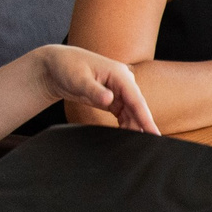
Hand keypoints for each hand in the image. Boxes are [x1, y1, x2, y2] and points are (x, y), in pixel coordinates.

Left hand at [29, 45, 159, 133]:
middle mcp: (123, 81)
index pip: (136, 99)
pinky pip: (124, 113)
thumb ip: (94, 90)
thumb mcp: (78, 79)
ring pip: (132, 112)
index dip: (146, 117)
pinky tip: (126, 135)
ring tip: (134, 144)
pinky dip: (126, 124)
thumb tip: (109, 99)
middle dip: (142, 125)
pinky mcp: (113, 98)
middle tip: (146, 145)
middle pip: (137, 107)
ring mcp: (119, 90)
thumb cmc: (67, 67)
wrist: (57, 66)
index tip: (154, 133)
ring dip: (133, 127)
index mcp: (119, 74)